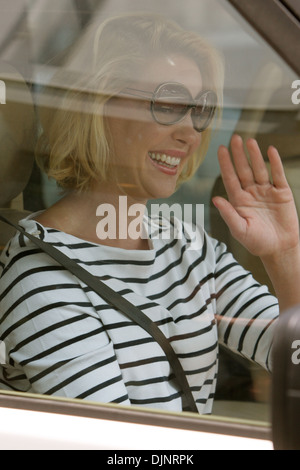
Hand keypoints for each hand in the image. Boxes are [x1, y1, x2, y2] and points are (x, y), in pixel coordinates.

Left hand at [212, 134, 298, 258]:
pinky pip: (278, 175)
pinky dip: (275, 163)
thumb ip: (228, 214)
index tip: (220, 149)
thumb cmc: (257, 242)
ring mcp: (266, 191)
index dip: (226, 164)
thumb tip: (215, 199)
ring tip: (250, 141)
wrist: (279, 249)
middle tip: (235, 138)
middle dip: (239, 155)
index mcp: (239, 201)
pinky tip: (270, 151)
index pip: (230, 178)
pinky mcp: (282, 193)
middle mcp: (251, 193)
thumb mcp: (240, 230)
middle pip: (244, 170)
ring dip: (255, 156)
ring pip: (259, 169)